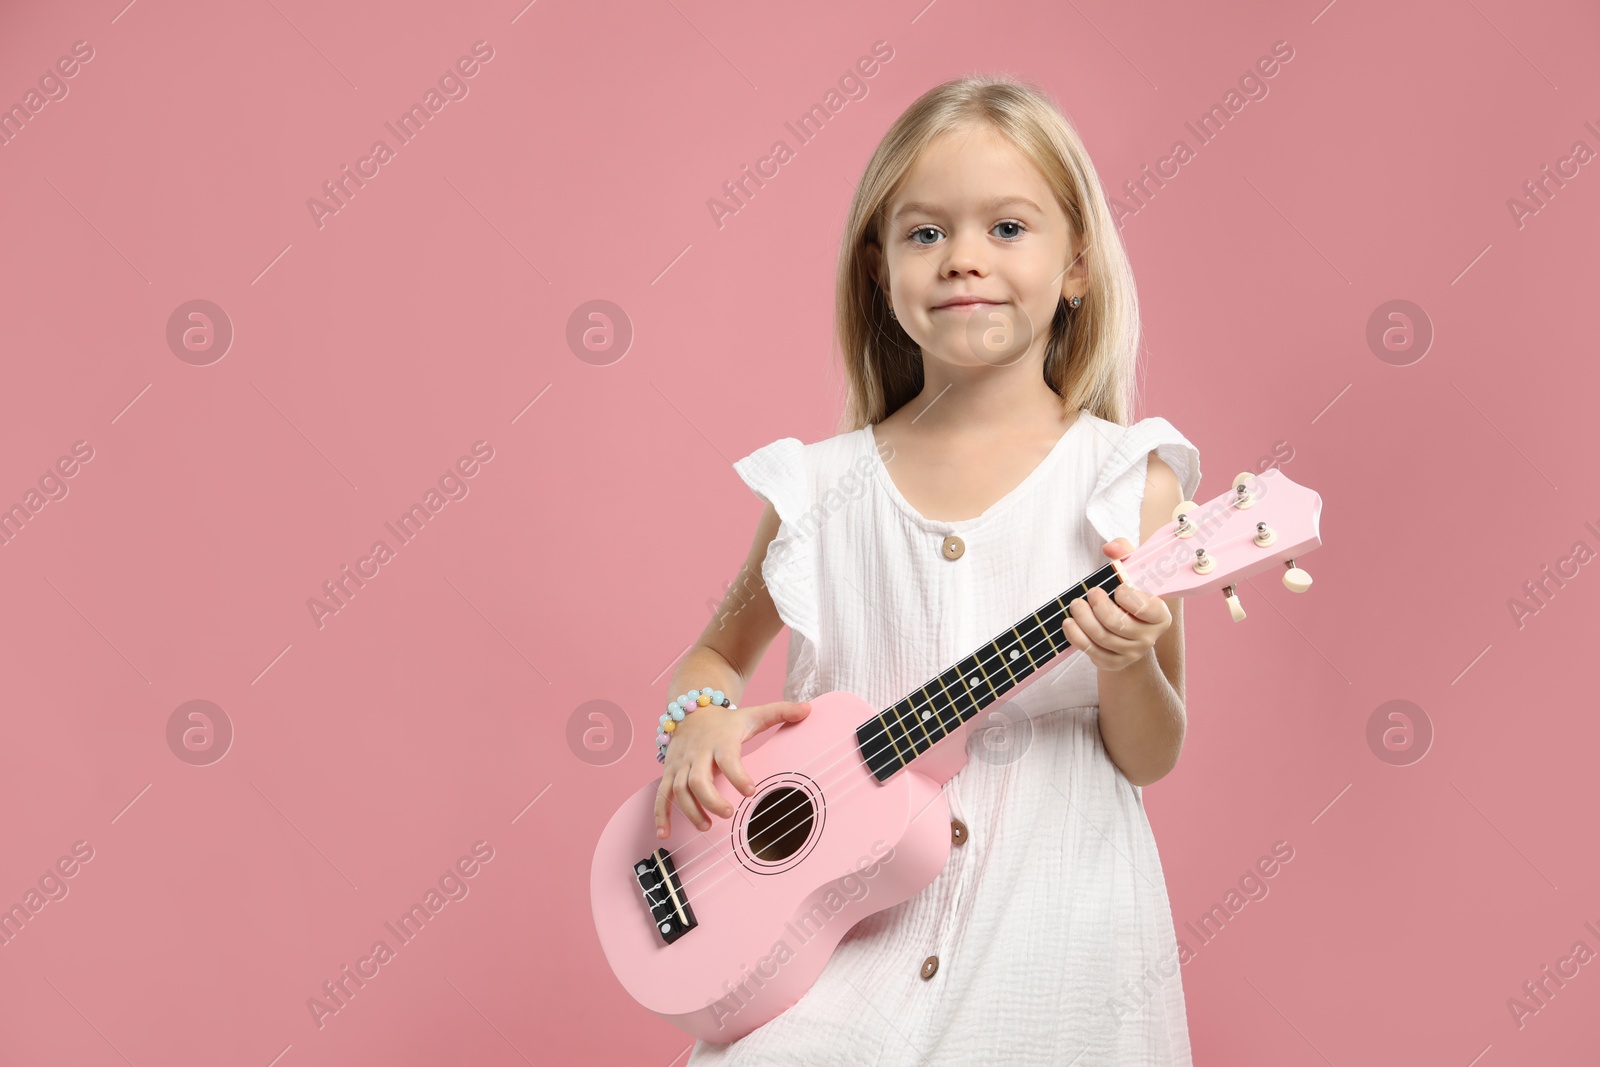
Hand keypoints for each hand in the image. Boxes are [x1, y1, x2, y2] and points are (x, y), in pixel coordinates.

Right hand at [653, 700, 811, 838]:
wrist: (691, 708)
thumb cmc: (726, 720)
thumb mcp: (753, 714)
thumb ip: (781, 712)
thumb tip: (808, 709)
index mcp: (721, 741)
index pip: (728, 758)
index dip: (738, 775)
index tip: (750, 790)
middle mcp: (698, 753)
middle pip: (698, 780)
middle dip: (711, 800)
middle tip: (728, 814)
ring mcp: (681, 764)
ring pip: (679, 790)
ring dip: (690, 811)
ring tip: (707, 827)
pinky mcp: (670, 772)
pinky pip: (661, 794)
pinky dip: (660, 814)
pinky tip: (665, 834)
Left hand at [1060, 538, 1170, 671]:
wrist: (1127, 629)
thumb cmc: (1129, 595)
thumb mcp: (1132, 571)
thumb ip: (1125, 553)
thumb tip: (1111, 548)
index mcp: (1159, 615)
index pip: (1147, 609)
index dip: (1129, 598)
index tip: (1117, 588)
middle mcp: (1149, 637)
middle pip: (1120, 625)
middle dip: (1100, 607)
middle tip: (1091, 593)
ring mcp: (1132, 653)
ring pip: (1103, 638)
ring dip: (1084, 620)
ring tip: (1075, 604)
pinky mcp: (1114, 663)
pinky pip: (1092, 652)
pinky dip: (1077, 636)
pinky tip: (1069, 623)